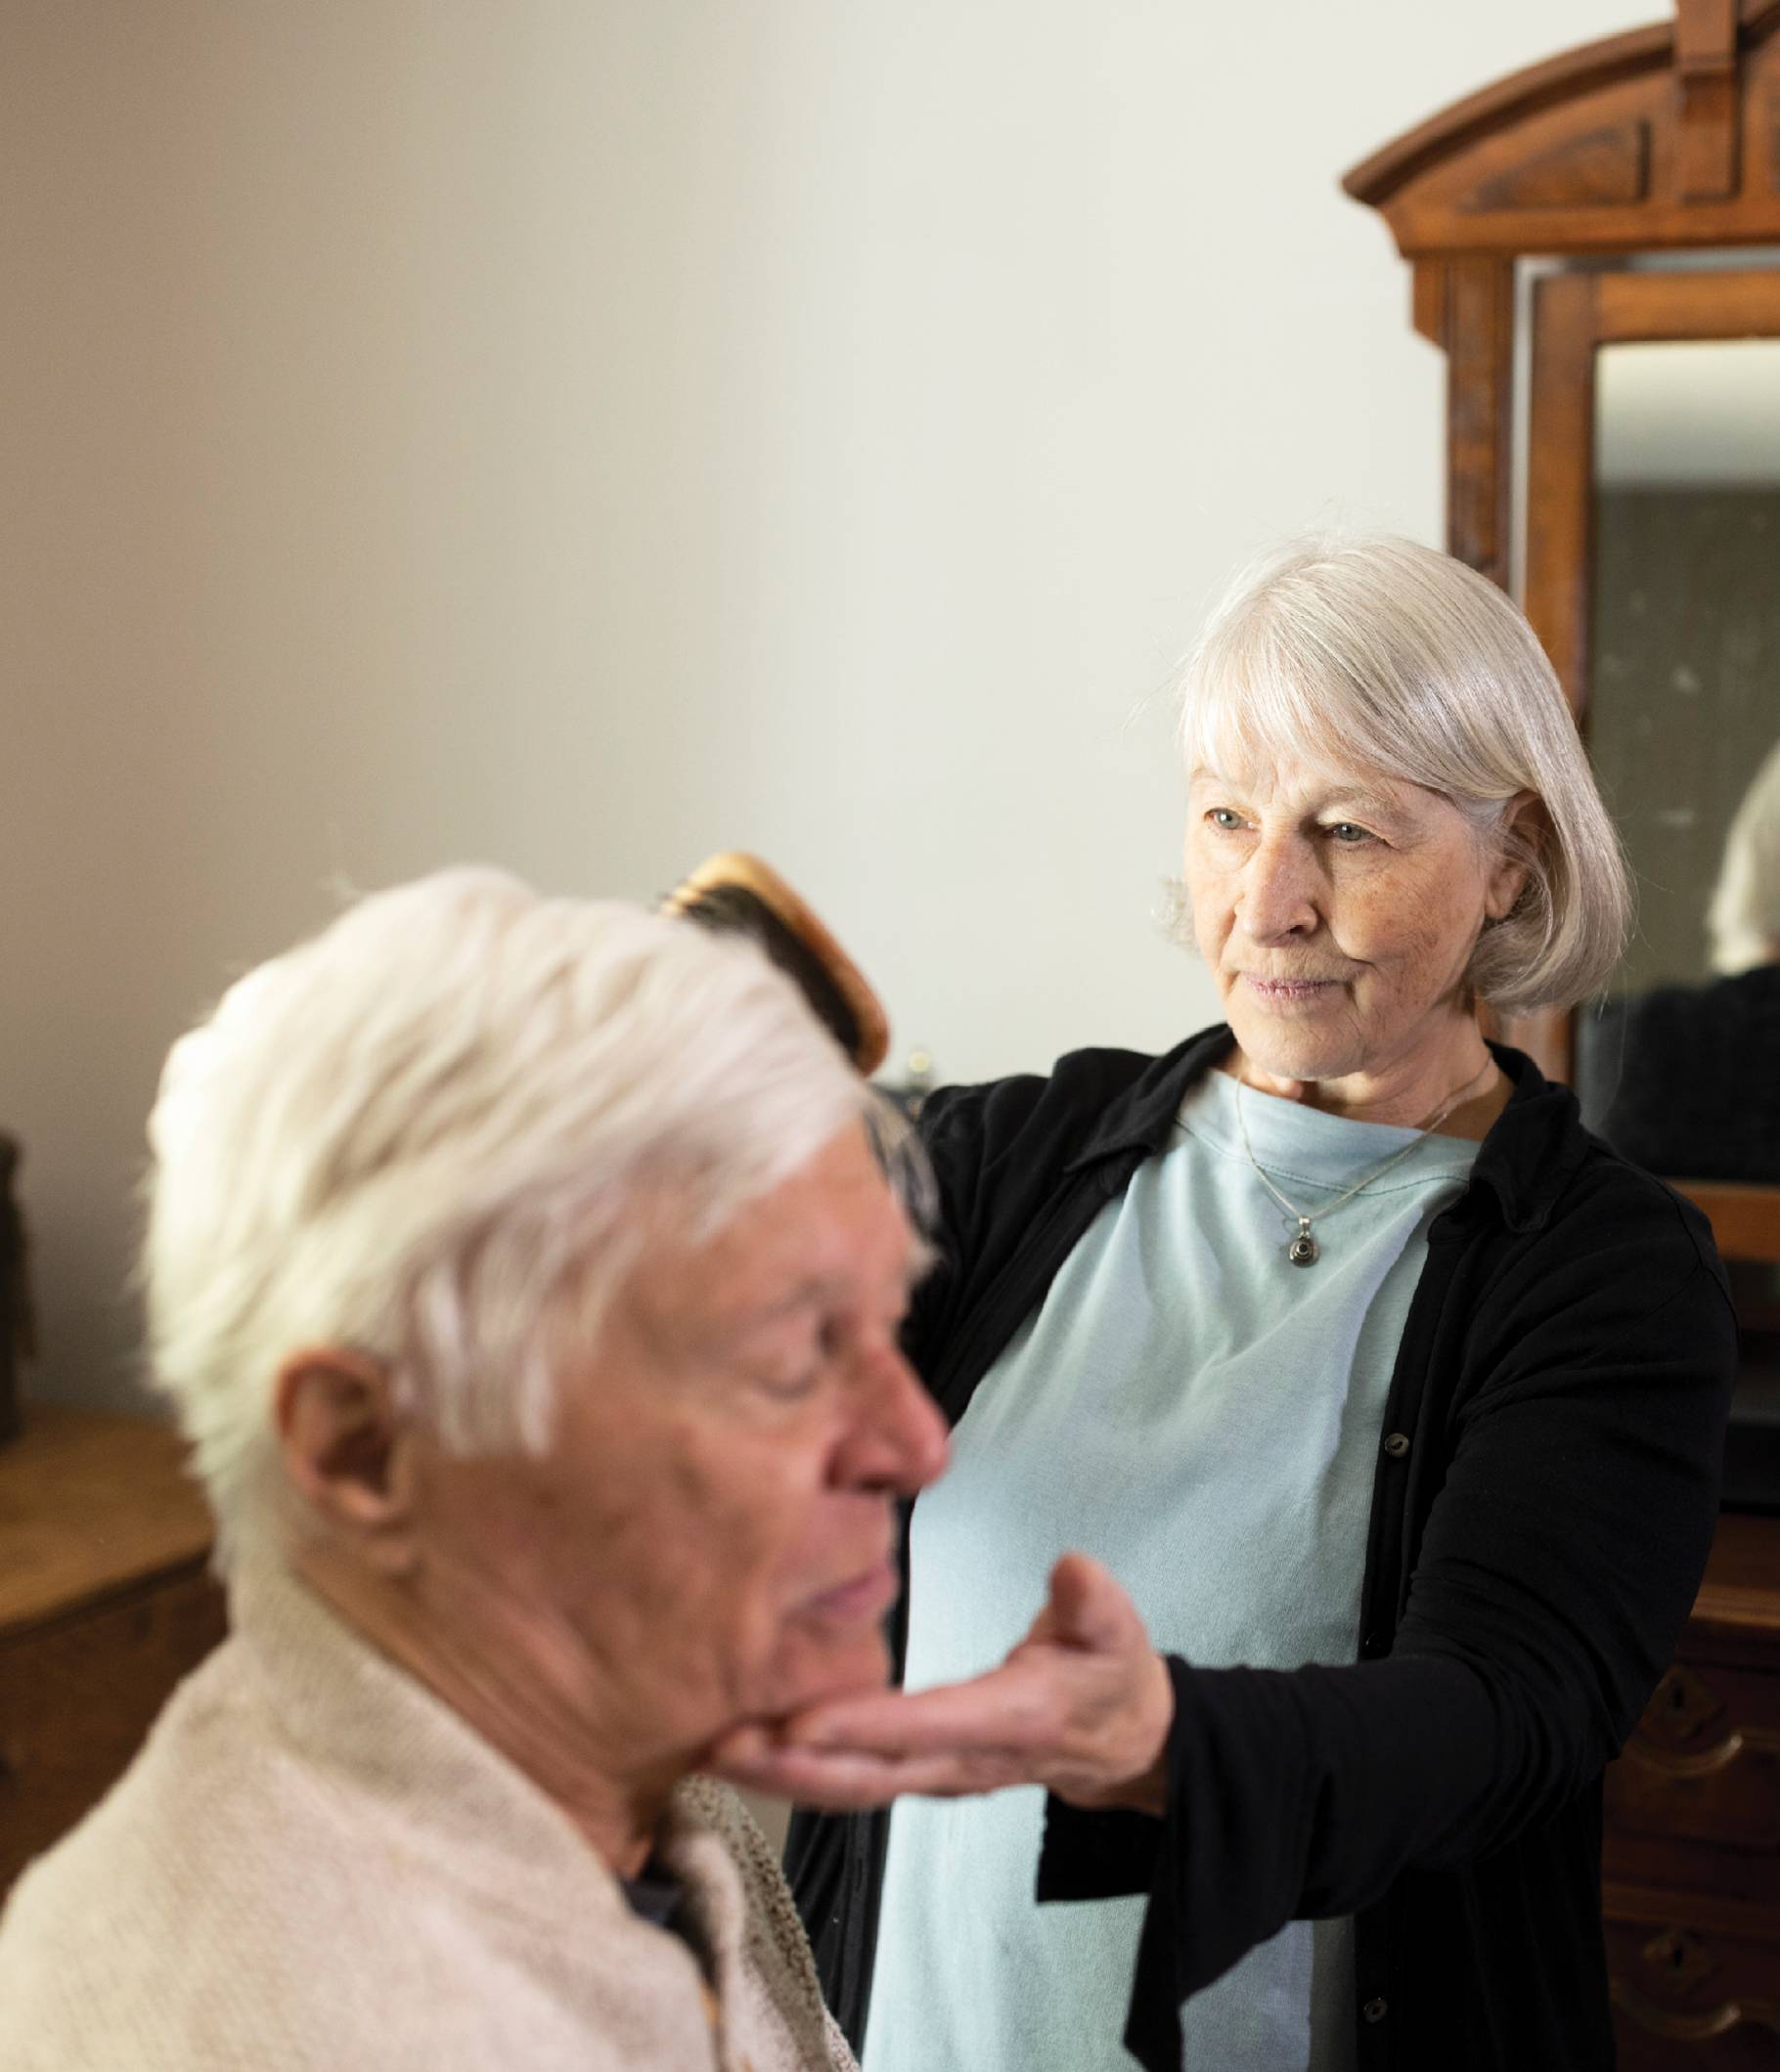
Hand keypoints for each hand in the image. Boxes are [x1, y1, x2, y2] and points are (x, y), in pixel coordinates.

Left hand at [709, 1552, 1173, 1814]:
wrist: (1121, 1741)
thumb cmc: (1110, 1674)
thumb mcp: (1116, 1631)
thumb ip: (1093, 1603)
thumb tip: (1071, 1569)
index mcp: (1012, 1719)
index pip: (929, 1726)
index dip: (865, 1726)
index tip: (799, 1722)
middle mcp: (965, 1760)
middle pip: (870, 1774)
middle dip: (793, 1766)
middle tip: (721, 1742)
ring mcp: (938, 1773)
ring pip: (852, 1786)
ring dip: (781, 1776)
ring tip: (710, 1749)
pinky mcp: (918, 1770)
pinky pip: (852, 1779)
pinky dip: (797, 1773)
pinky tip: (746, 1750)